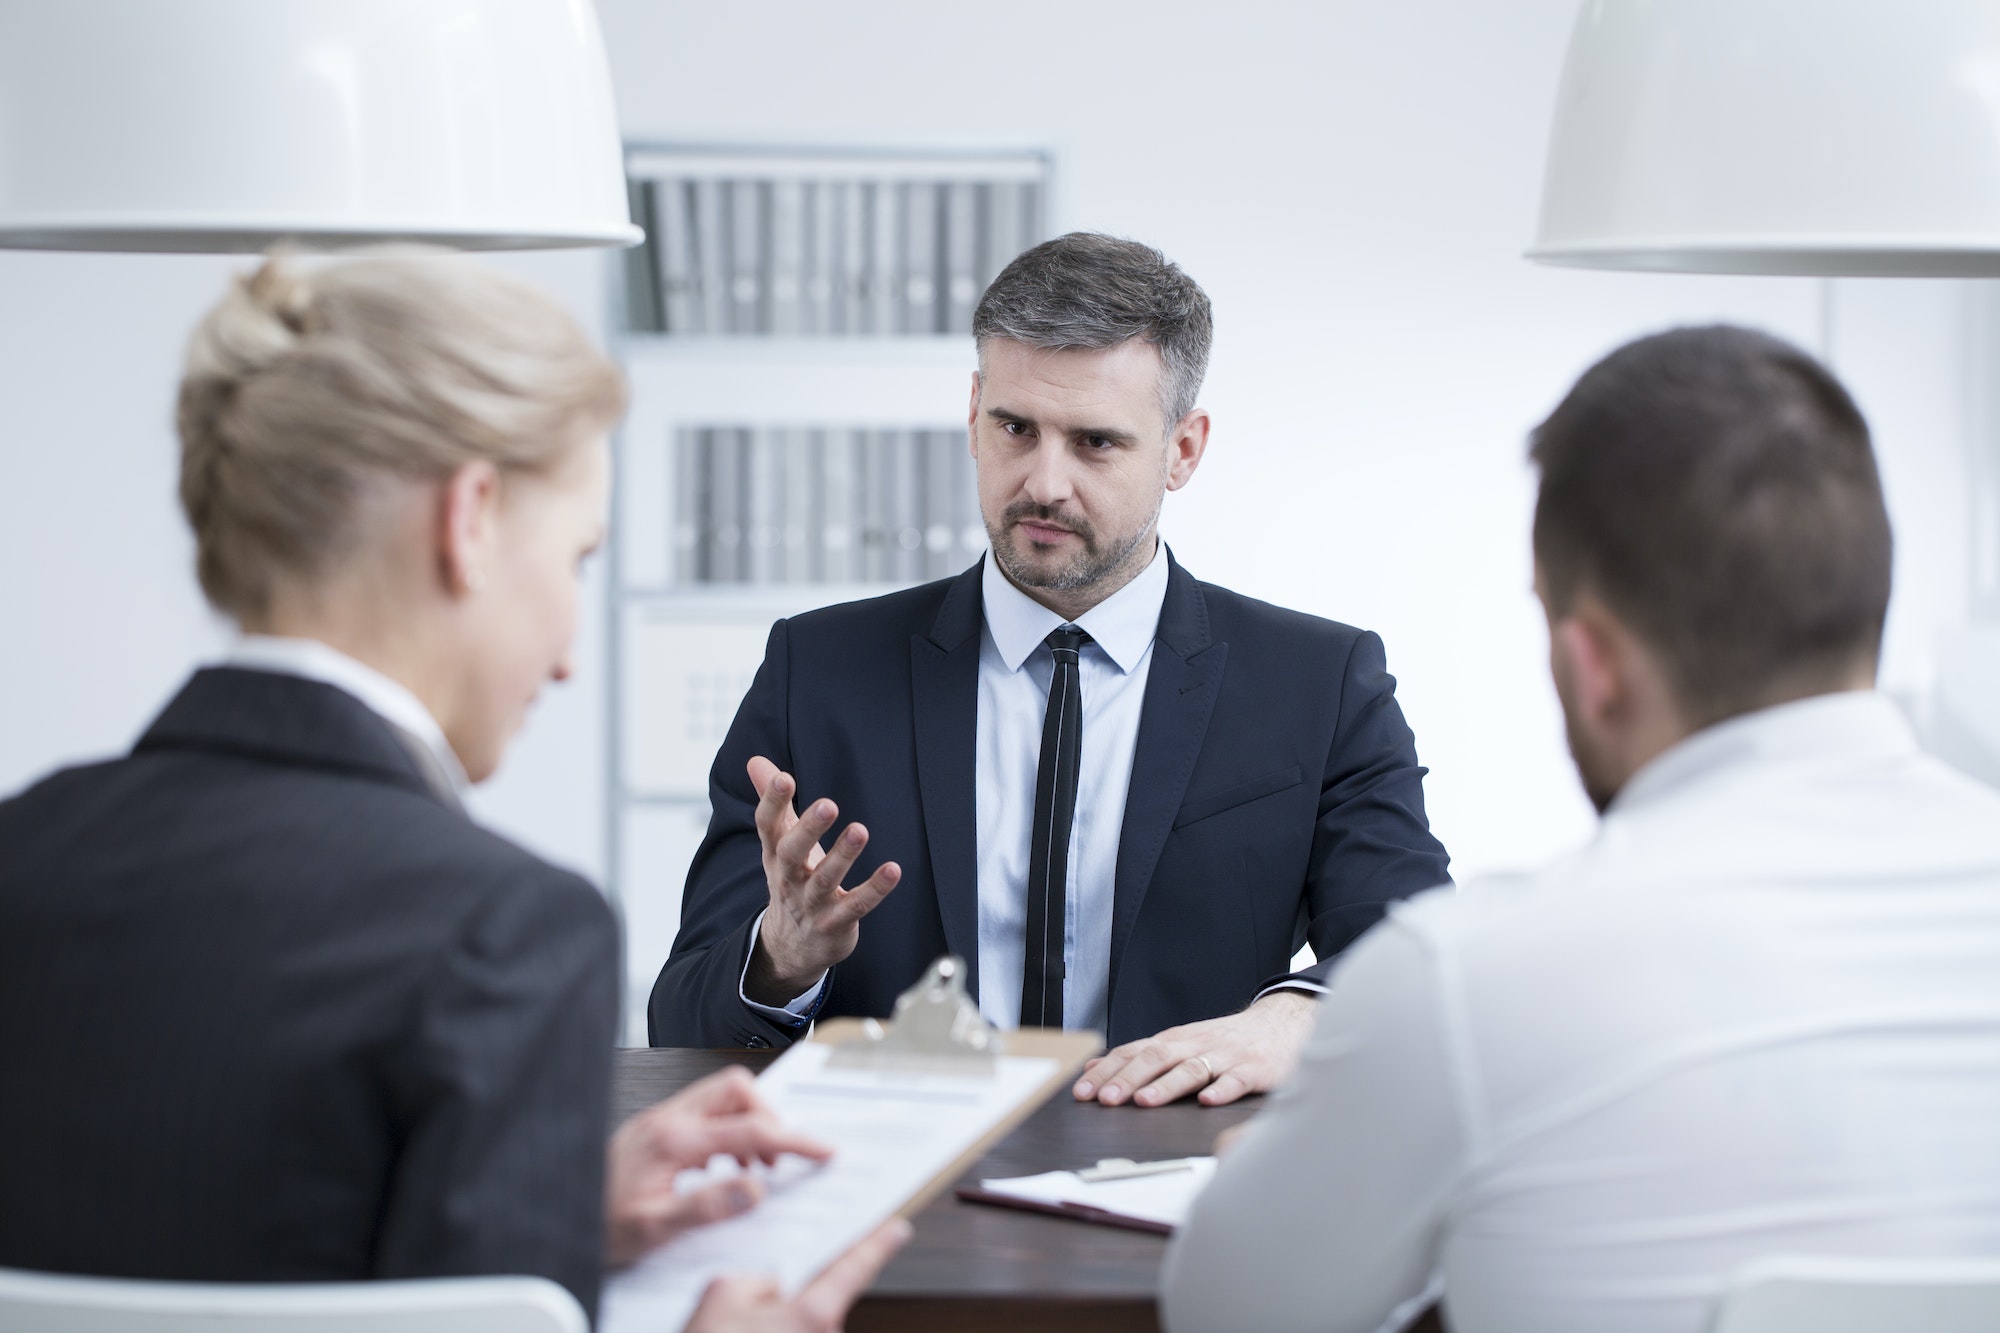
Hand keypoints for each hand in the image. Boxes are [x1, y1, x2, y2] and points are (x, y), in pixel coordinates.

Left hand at [604, 1066, 832, 1267]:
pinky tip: (725, 1168)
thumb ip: (705, 1206)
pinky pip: (706, 1114)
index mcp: (673, 1141)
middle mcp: (667, 1120)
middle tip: (781, 1155)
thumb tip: (753, 1188)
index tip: (821, 1149)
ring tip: (756, 1168)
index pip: (749, 1130)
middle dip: (768, 1115)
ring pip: (722, 1097)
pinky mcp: (656, 1129)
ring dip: (749, 1124)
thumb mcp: (653, 1229)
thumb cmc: (598, 1224)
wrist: (557, 1217)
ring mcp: (661, 1120)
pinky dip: (728, 1133)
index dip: (793, 1140)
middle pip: (736, 1089)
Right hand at [684, 1218, 912, 1332]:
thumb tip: (771, 1285)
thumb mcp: (721, 1296)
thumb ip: (756, 1278)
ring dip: (780, 1330)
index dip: (877, 1245)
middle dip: (792, 1303)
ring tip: (741, 1331)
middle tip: (752, 1312)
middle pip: (819, 1307)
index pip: (854, 1269)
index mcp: (810, 1315)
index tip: (897, 1230)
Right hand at [743, 755, 900, 1004]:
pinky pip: (856, 906)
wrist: (792, 947)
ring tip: (860, 830)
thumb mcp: (779, 844)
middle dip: (808, 829)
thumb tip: (756, 761)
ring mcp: (811, 904)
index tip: (785, 778)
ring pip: (825, 881)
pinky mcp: (836, 923)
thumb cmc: (792, 881)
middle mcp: (789, 878)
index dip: (773, 802)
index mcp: (775, 854)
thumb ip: (775, 803)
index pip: (767, 826)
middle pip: (792, 853)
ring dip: (843, 856)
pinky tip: (893, 870)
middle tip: (828, 804)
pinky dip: (874, 889)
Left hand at [1071, 991, 1317, 1107]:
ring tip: (1145, 1101)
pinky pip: (1236, 1080)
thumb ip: (1140, 1057)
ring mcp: (1224, 1057)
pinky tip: (1208, 1101)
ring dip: (1166, 1086)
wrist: (1281, 1025)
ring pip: (1191, 1069)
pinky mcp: (1253, 1070)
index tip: (1083, 1093)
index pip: (1133, 1053)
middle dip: (1128, 1080)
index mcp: (1174, 1042)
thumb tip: (1095, 1069)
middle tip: (1106, 1100)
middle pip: (1156, 1058)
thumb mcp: (1179, 1044)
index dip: (1107, 1073)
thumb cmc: (1224, 1042)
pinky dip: (1222, 1089)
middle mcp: (1194, 1045)